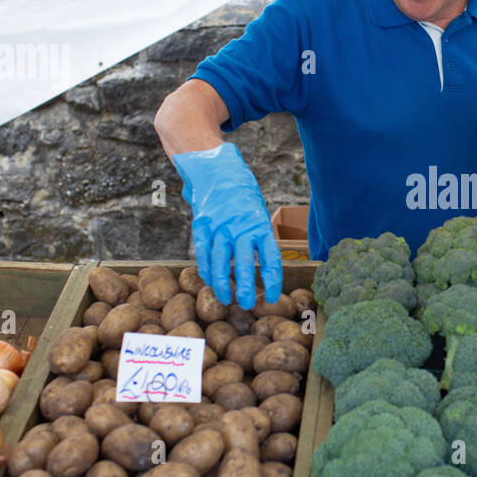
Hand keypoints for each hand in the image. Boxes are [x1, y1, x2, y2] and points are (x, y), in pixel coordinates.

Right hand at [171, 143, 282, 309]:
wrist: (218, 170)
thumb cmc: (243, 197)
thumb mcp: (258, 213)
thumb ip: (259, 238)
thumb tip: (266, 267)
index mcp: (260, 224)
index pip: (271, 258)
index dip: (273, 280)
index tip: (274, 297)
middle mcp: (241, 226)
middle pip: (245, 263)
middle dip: (245, 287)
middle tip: (246, 306)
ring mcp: (220, 226)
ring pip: (221, 261)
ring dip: (222, 283)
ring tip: (226, 299)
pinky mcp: (202, 225)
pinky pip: (204, 251)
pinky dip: (205, 268)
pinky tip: (208, 280)